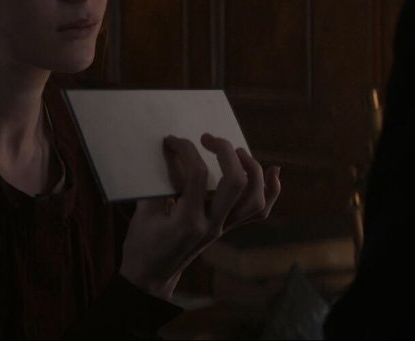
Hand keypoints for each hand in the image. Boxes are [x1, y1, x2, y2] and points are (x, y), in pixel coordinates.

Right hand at [119, 133, 280, 298]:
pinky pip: (259, 212)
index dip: (186, 150)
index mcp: (187, 222)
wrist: (152, 277)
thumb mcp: (143, 213)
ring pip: (255, 199)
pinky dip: (271, 190)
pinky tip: (273, 171)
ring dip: (252, 169)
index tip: (172, 140)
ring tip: (235, 151)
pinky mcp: (227, 229)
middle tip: (206, 138)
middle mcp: (212, 226)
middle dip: (225, 152)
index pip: (198, 176)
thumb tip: (168, 150)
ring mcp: (223, 229)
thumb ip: (157, 183)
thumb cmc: (142, 245)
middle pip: (236, 183)